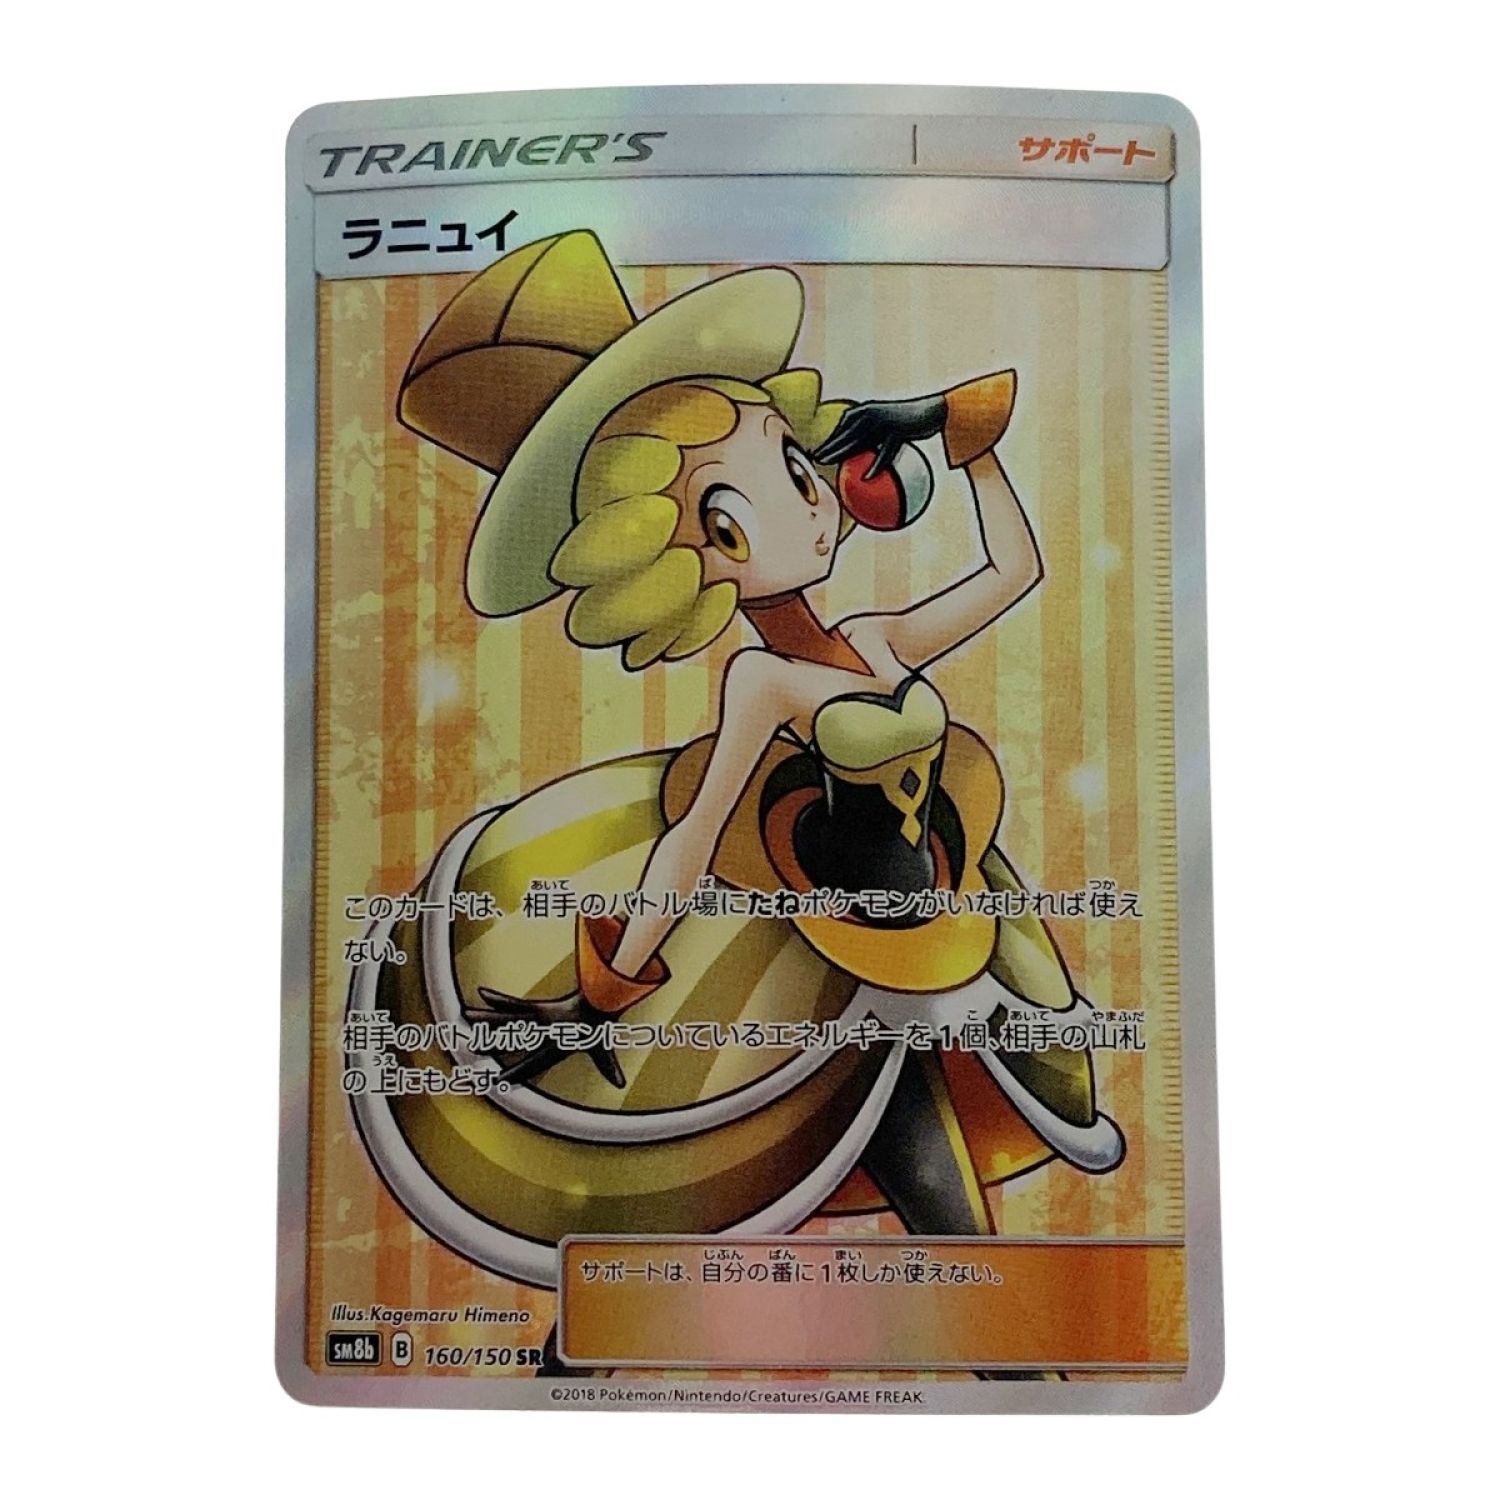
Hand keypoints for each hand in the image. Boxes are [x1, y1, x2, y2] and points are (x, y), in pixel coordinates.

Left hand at [813, 393, 946, 478]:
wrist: (934, 410)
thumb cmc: (909, 421)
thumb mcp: (887, 426)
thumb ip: (872, 435)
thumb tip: (862, 454)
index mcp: (866, 411)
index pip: (842, 427)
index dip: (829, 440)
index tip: (816, 452)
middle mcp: (871, 413)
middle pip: (845, 433)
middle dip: (828, 446)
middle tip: (814, 459)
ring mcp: (883, 421)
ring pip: (858, 440)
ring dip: (840, 452)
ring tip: (826, 463)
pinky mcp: (898, 430)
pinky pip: (884, 452)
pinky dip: (875, 465)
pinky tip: (866, 477)